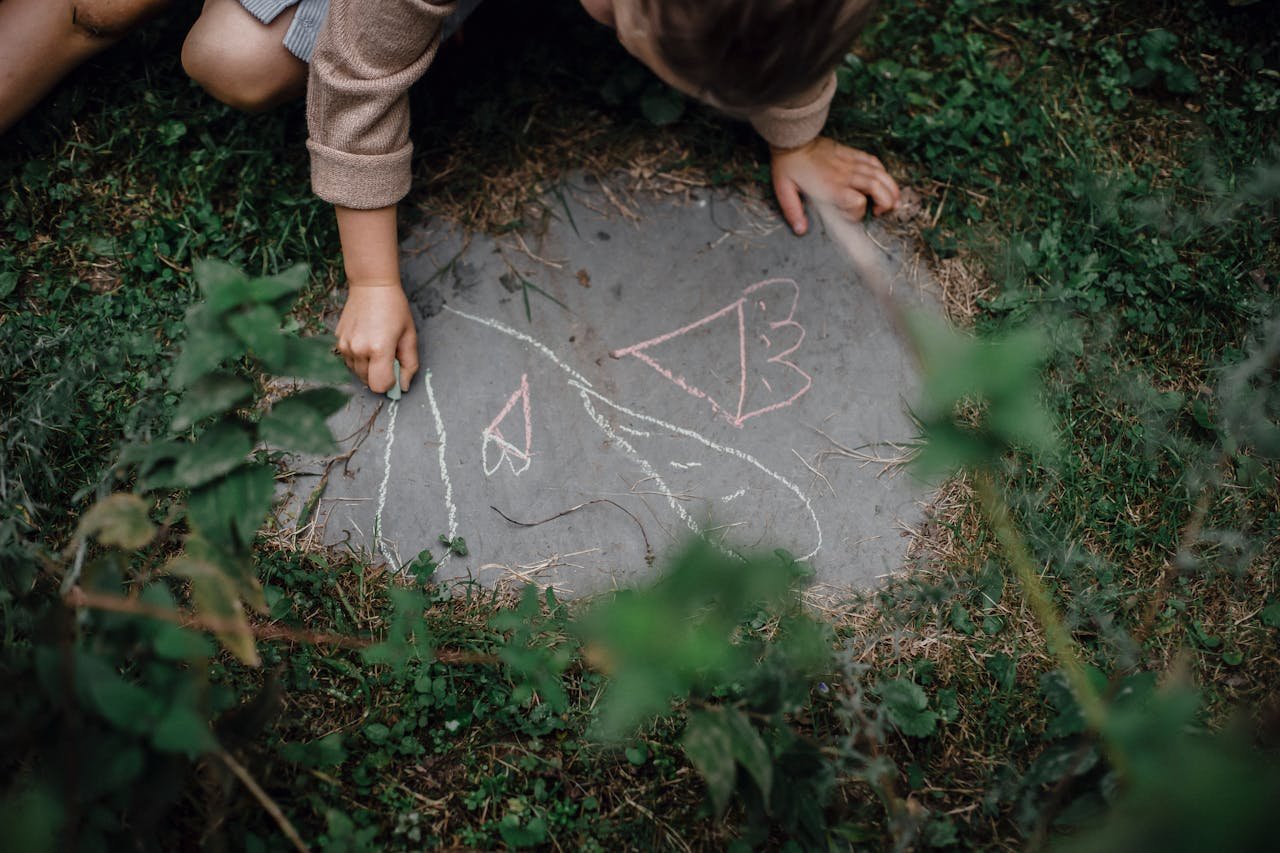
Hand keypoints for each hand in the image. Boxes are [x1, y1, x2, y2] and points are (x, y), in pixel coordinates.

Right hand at [335, 282, 418, 393]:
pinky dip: (359, 358)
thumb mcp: (409, 336)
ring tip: (377, 346)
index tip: (395, 370)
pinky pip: (349, 361)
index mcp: (379, 349)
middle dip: (380, 375)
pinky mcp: (338, 340)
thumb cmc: (394, 308)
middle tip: (388, 355)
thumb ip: (410, 364)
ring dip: (368, 367)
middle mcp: (358, 349)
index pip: (380, 386)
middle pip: (368, 382)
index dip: (390, 383)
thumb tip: (404, 386)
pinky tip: (367, 340)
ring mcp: (345, 345)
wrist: (371, 285)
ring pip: (357, 373)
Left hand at [770, 137, 900, 234]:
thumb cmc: (788, 166)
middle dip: (886, 202)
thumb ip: (793, 212)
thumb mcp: (784, 191)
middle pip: (877, 188)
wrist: (793, 138)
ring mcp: (850, 163)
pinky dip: (882, 171)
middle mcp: (845, 175)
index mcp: (830, 187)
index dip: (858, 213)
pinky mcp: (851, 153)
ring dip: (891, 188)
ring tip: (894, 201)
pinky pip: (873, 161)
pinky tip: (883, 180)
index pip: (857, 202)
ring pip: (880, 174)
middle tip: (881, 212)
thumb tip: (801, 230)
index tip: (852, 217)